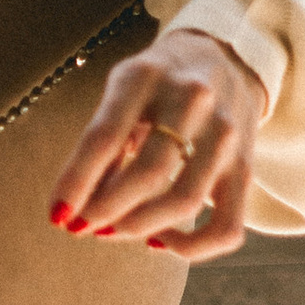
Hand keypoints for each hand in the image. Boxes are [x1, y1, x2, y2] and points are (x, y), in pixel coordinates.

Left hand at [48, 25, 265, 264]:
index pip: (105, 136)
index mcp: (145, 76)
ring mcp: (225, 134)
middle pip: (147, 173)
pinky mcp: (247, 166)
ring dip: (138, 227)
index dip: (76, 182)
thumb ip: (103, 139)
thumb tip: (79, 204)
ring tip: (110, 230)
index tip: (57, 215)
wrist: (226, 57)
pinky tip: (157, 239)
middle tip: (81, 225)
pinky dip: (190, 247)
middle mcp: (191, 101)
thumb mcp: (123, 90)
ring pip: (183, 202)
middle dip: (106, 209)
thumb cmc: (157, 82)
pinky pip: (227, 227)